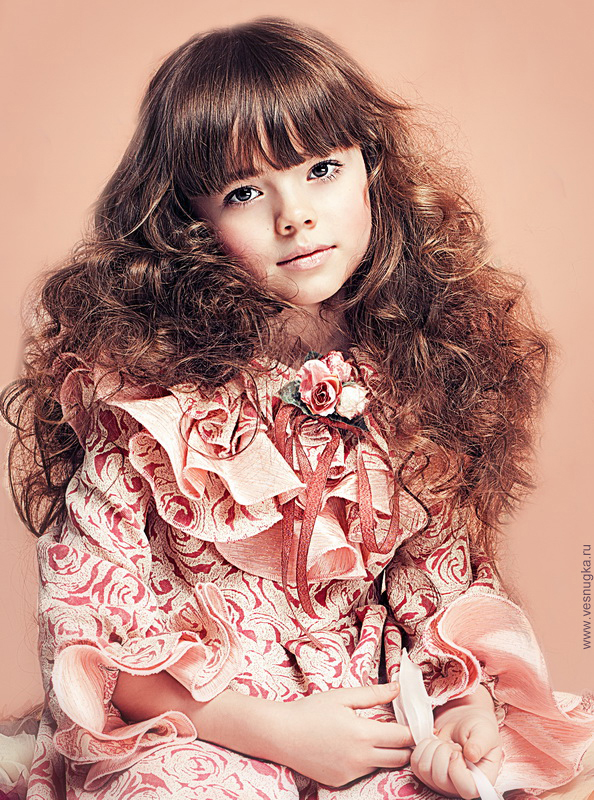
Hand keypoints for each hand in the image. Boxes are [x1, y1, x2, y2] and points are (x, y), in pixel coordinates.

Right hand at [280, 682, 414, 786]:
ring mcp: (351, 773)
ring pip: (381, 765)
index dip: (413, 730)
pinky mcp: (341, 781)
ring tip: (373, 736)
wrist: (281, 734)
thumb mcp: (342, 697)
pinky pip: (362, 772)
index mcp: (363, 734)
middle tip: (400, 731)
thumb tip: (398, 689)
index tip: (416, 723)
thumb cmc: (310, 711)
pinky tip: (350, 747)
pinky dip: (365, 761)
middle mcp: (361, 758)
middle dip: (405, 746)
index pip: (403, 738)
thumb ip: (373, 694)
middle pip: (400, 758)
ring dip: (385, 753)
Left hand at [410, 706, 502, 798]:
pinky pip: (415, 762)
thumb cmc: (478, 730)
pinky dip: (422, 746)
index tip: (459, 751)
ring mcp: (440, 782)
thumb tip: (471, 755)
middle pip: (439, 778)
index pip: (465, 788)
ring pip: (424, 769)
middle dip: (443, 751)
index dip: (457, 768)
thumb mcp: (484, 733)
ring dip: (432, 747)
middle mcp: (458, 788)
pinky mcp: (426, 773)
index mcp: (479, 783)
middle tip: (453, 744)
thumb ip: (480, 744)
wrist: (464, 723)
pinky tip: (434, 742)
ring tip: (445, 743)